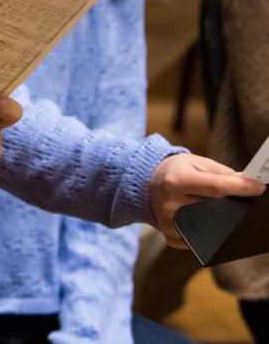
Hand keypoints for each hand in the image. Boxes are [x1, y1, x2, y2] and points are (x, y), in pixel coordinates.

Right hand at [150, 153, 266, 246]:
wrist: (145, 183)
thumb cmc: (176, 171)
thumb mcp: (196, 163)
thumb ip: (223, 173)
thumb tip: (249, 184)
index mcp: (176, 181)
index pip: (216, 187)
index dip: (242, 188)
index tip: (261, 188)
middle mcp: (170, 203)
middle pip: (216, 209)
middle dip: (236, 206)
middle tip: (250, 203)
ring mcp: (169, 223)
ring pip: (211, 228)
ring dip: (226, 222)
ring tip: (234, 214)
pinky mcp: (170, 237)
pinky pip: (201, 240)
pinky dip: (212, 233)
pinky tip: (213, 223)